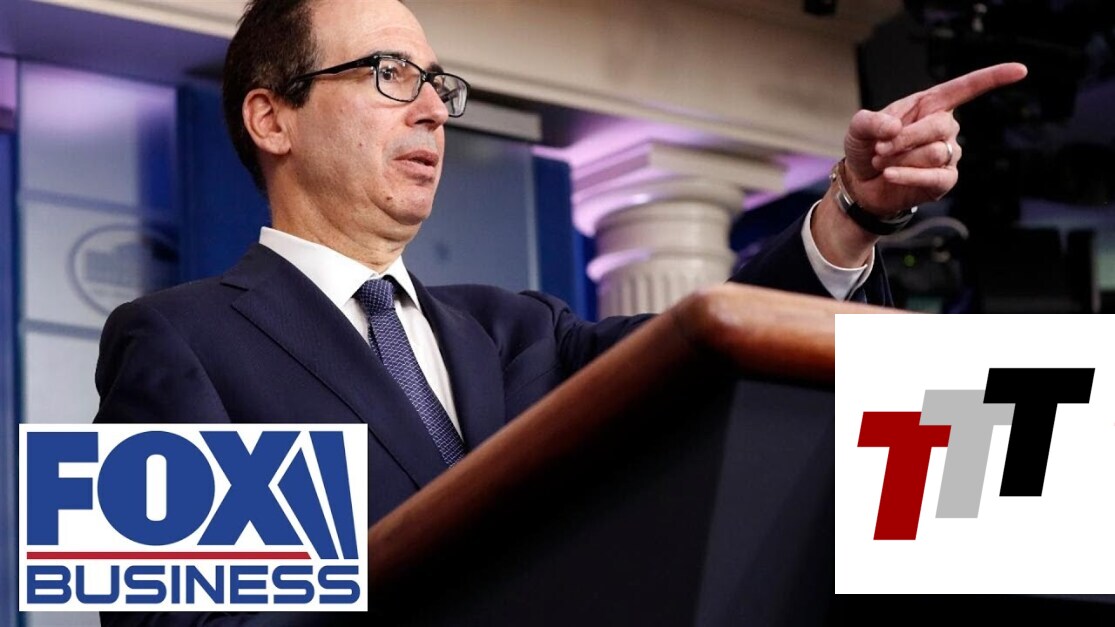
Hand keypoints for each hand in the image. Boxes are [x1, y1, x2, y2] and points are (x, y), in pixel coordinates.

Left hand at [842, 62, 1027, 217]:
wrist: (862, 183)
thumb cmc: (866, 148)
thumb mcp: (859, 129)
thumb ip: (870, 121)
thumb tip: (894, 127)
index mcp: (931, 105)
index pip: (966, 88)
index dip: (992, 78)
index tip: (1020, 70)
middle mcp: (946, 128)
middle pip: (941, 127)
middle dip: (906, 138)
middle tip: (880, 148)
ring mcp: (949, 155)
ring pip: (935, 153)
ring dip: (902, 158)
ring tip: (883, 162)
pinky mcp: (945, 180)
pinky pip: (933, 176)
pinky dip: (908, 175)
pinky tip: (890, 175)